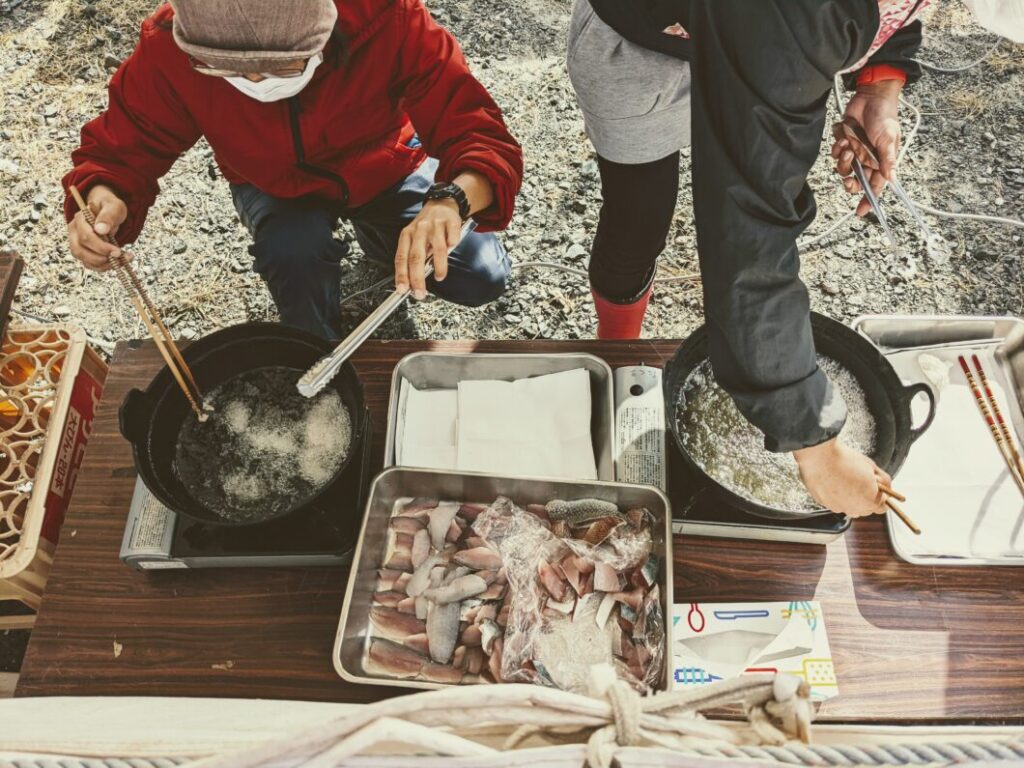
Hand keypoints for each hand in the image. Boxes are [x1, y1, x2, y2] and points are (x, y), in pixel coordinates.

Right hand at [67, 184, 130, 270]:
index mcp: (80, 219)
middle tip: (120, 257)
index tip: (117, 251)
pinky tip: (117, 263)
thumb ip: (108, 216)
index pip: (85, 237)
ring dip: (103, 265)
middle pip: (80, 250)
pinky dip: (103, 267)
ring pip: (83, 260)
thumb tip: (101, 229)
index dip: (101, 247)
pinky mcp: (83, 251)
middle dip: (101, 258)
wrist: (108, 211)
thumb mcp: (114, 207)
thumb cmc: (110, 207)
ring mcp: (77, 242)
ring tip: (121, 261)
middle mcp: (74, 231)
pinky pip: (89, 264)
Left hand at [395, 198, 461, 299]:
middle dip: (417, 278)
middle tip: (420, 293)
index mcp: (407, 235)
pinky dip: (453, 246)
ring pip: (437, 249)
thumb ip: (414, 257)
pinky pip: (453, 238)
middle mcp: (419, 230)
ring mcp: (435, 225)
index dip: (401, 275)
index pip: (401, 258)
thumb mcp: (415, 239)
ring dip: (439, 267)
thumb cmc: (427, 227)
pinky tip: (452, 250)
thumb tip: (412, 282)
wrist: (441, 204)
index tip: (402, 290)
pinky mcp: (450, 222)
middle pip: (416, 257)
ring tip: (439, 277)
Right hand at [793, 437, 890, 517]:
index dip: (882, 497)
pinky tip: (833, 481)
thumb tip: (886, 485)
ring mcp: (838, 507)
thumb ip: (884, 480)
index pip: (883, 507)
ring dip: (850, 497)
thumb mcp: (872, 467)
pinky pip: (835, 502)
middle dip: (866, 497)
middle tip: (861, 481)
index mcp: (870, 502)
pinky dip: (835, 495)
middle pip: (866, 508)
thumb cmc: (844, 460)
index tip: (878, 489)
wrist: (820, 457)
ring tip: (845, 480)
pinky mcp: (824, 503)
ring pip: (849, 506)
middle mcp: (854, 509)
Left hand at [830, 79, 902, 216]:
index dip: (868, 200)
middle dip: (850, 182)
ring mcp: (855, 151)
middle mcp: (867, 159)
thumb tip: (890, 178)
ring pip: (842, 168)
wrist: (871, 95)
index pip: (875, 186)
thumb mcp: (888, 138)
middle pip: (855, 181)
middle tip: (849, 178)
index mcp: (880, 162)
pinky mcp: (844, 142)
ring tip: (847, 144)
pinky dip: (837, 146)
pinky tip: (843, 134)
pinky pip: (835, 153)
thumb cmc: (885, 116)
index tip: (861, 211)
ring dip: (842, 159)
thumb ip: (887, 158)